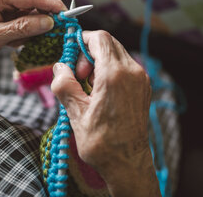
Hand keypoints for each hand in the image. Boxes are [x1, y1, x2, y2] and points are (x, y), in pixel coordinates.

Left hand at [0, 0, 65, 72]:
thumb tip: (48, 22)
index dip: (50, 3)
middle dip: (48, 15)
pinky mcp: (8, 21)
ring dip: (39, 27)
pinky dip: (31, 34)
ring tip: (40, 39)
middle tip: (63, 27)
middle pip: (34, 3)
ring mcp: (5, 10)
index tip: (66, 12)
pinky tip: (21, 44)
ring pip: (33, 14)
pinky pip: (27, 24)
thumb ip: (21, 28)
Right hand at [51, 31, 159, 195]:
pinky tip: (99, 91)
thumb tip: (59, 67)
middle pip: (109, 42)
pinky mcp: (143, 87)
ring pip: (116, 53)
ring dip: (98, 62)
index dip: (81, 42)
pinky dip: (109, 70)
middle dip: (88, 53)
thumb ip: (64, 84)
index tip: (71, 61)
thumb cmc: (102, 143)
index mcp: (115, 75)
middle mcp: (132, 72)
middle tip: (77, 76)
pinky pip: (124, 66)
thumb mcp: (75, 114)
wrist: (128, 164)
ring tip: (87, 87)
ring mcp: (141, 79)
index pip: (99, 38)